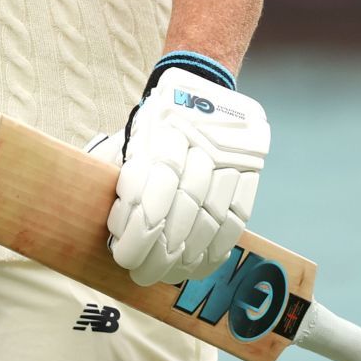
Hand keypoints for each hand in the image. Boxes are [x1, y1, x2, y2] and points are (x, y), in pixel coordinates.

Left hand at [106, 56, 268, 286]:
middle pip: (182, 210)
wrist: (204, 86)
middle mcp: (200, 143)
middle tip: (140, 274)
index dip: (137, 230)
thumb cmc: (158, 120)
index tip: (121, 254)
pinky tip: (198, 265)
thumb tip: (109, 222)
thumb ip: (123, 170)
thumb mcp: (135, 133)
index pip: (152, 190)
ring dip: (187, 257)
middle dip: (159, 252)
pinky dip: (216, 248)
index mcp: (164, 131)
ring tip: (167, 275)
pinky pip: (237, 218)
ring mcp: (230, 157)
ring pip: (211, 219)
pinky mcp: (251, 170)